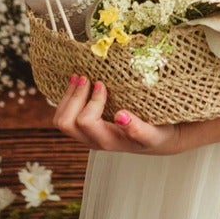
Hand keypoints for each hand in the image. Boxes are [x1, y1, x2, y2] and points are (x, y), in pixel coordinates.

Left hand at [51, 72, 186, 153]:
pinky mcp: (84, 128)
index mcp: (108, 141)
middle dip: (74, 97)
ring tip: (79, 77)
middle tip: (86, 78)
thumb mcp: (154, 134)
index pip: (86, 122)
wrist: (158, 140)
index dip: (90, 101)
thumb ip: (139, 129)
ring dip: (67, 97)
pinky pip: (64, 116)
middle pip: (66, 123)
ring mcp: (86, 135)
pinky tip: (76, 84)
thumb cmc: (157, 134)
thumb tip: (121, 116)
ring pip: (61, 121)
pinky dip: (67, 99)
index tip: (102, 84)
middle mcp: (93, 141)